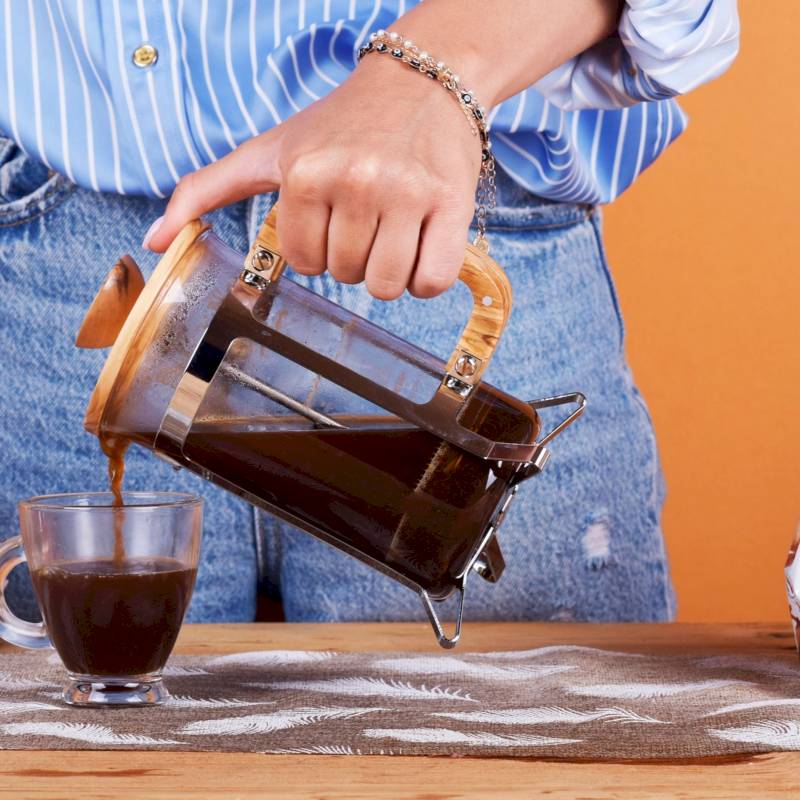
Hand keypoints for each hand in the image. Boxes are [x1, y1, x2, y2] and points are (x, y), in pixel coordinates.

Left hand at [146, 56, 480, 299]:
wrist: (420, 80)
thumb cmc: (341, 124)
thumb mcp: (269, 151)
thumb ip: (207, 191)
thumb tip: (156, 242)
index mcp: (305, 174)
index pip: (304, 262)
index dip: (318, 246)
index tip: (332, 213)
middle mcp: (355, 182)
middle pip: (346, 275)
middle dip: (354, 255)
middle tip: (367, 214)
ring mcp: (407, 194)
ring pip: (387, 286)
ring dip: (389, 270)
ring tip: (394, 228)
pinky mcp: (450, 203)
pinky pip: (433, 281)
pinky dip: (428, 276)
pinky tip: (423, 243)